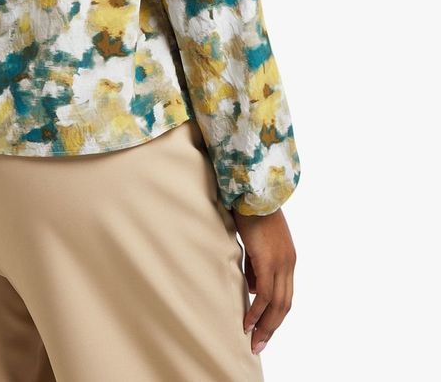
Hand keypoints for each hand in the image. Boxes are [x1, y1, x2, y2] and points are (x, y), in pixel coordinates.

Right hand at [232, 207, 295, 355]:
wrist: (253, 191)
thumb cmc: (250, 212)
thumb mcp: (256, 243)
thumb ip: (256, 265)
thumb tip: (251, 288)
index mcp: (287, 259)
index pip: (284, 295)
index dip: (274, 315)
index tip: (263, 330)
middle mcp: (288, 264)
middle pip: (284, 305)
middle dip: (271, 328)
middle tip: (258, 345)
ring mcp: (281, 263)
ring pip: (277, 304)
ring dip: (265, 326)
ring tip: (253, 341)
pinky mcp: (268, 261)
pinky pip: (264, 295)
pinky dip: (256, 312)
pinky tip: (247, 322)